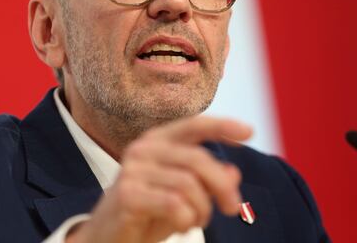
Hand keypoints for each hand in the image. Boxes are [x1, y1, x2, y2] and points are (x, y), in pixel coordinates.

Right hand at [67, 116, 251, 242]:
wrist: (106, 237)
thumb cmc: (147, 212)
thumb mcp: (183, 195)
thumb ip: (206, 181)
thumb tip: (233, 173)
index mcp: (157, 141)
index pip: (193, 126)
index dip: (222, 126)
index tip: (249, 132)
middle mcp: (143, 149)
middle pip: (198, 159)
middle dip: (222, 186)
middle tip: (232, 209)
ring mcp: (133, 170)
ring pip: (189, 184)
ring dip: (202, 210)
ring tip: (196, 221)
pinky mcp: (127, 194)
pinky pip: (174, 204)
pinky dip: (186, 219)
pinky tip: (181, 226)